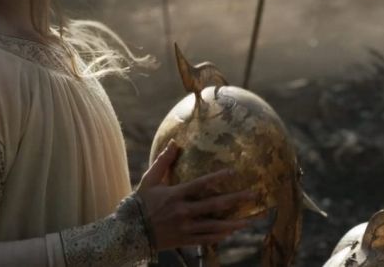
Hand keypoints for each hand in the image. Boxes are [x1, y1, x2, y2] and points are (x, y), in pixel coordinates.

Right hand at [136, 139, 255, 249]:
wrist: (130, 232)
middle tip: (253, 195)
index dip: (218, 177)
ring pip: (214, 226)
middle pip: (214, 205)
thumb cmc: (140, 203)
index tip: (234, 172)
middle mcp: (183, 212)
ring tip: (248, 221)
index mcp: (175, 195)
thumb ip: (163, 162)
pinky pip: (205, 240)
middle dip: (236, 200)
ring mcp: (184, 228)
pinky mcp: (184, 240)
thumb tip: (174, 142)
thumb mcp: (149, 180)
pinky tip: (230, 233)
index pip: (201, 184)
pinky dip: (219, 237)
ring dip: (233, 224)